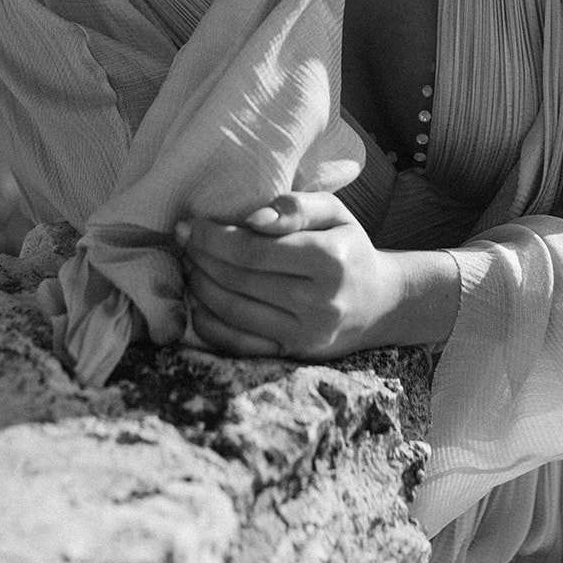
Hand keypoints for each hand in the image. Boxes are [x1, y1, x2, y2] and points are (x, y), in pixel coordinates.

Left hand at [177, 192, 398, 360]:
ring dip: (199, 286)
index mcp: (329, 261)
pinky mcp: (292, 356)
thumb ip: (296, 206)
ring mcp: (305, 336)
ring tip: (189, 263)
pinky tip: (198, 299)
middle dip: (201, 257)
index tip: (191, 224)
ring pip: (232, 312)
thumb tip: (252, 218)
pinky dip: (208, 322)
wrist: (378, 303)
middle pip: (238, 281)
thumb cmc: (349, 247)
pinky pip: (237, 344)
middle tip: (183, 240)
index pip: (253, 251)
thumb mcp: (334, 213)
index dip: (213, 238)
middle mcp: (318, 303)